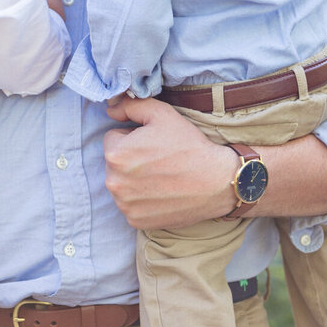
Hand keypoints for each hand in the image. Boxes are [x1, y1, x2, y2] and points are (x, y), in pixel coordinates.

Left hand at [103, 95, 235, 229]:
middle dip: (130, 158)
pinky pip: (131, 203)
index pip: (112, 138)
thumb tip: (111, 110)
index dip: (132, 137)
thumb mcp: (160, 113)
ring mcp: (124, 205)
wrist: (215, 182)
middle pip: (115, 162)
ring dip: (133, 179)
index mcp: (116, 154)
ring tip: (161, 175)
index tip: (151, 142)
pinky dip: (142, 198)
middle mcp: (114, 183)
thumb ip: (130, 105)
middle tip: (157, 159)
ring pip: (121, 183)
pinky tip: (161, 192)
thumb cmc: (188, 145)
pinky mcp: (136, 221)